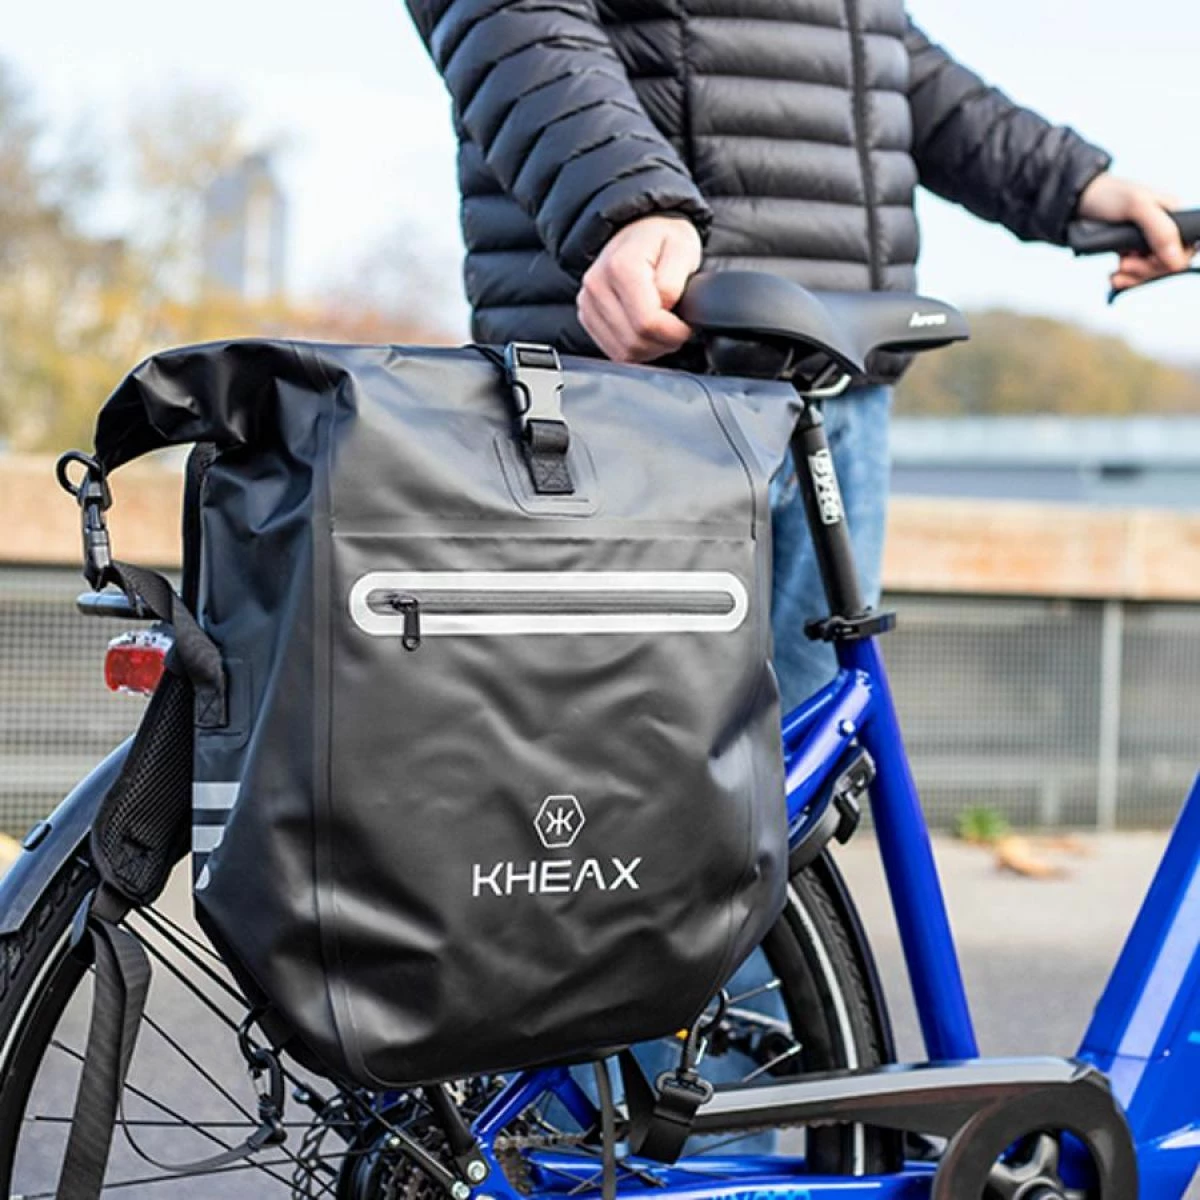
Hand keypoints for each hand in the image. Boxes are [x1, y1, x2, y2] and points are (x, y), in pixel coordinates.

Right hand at [577, 216, 701, 361]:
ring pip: (623, 352)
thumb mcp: (683, 248)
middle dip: (662, 343)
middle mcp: (597, 285)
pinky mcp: (586, 316)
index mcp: (621, 266)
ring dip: (649, 349)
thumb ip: (675, 281)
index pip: (647, 322)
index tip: (686, 326)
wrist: (637, 232)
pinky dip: (634, 349)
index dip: (673, 332)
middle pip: (634, 342)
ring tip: (662, 329)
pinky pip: (613, 351)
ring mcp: (588, 302)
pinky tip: (646, 332)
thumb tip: (666, 309)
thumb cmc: (662, 239)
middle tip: (677, 329)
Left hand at [1076, 174, 1193, 291]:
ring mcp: (1145, 242)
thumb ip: (1160, 230)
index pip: (1187, 248)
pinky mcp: (1128, 252)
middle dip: (1146, 270)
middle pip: (1167, 264)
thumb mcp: (1136, 206)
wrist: (1077, 200)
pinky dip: (1124, 280)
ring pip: (1149, 272)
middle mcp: (1164, 229)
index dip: (1170, 261)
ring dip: (1134, 277)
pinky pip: (1133, 274)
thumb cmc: (1109, 195)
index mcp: (1175, 215)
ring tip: (1116, 272)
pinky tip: (1113, 278)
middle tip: (1124, 264)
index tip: (1148, 259)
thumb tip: (1177, 262)